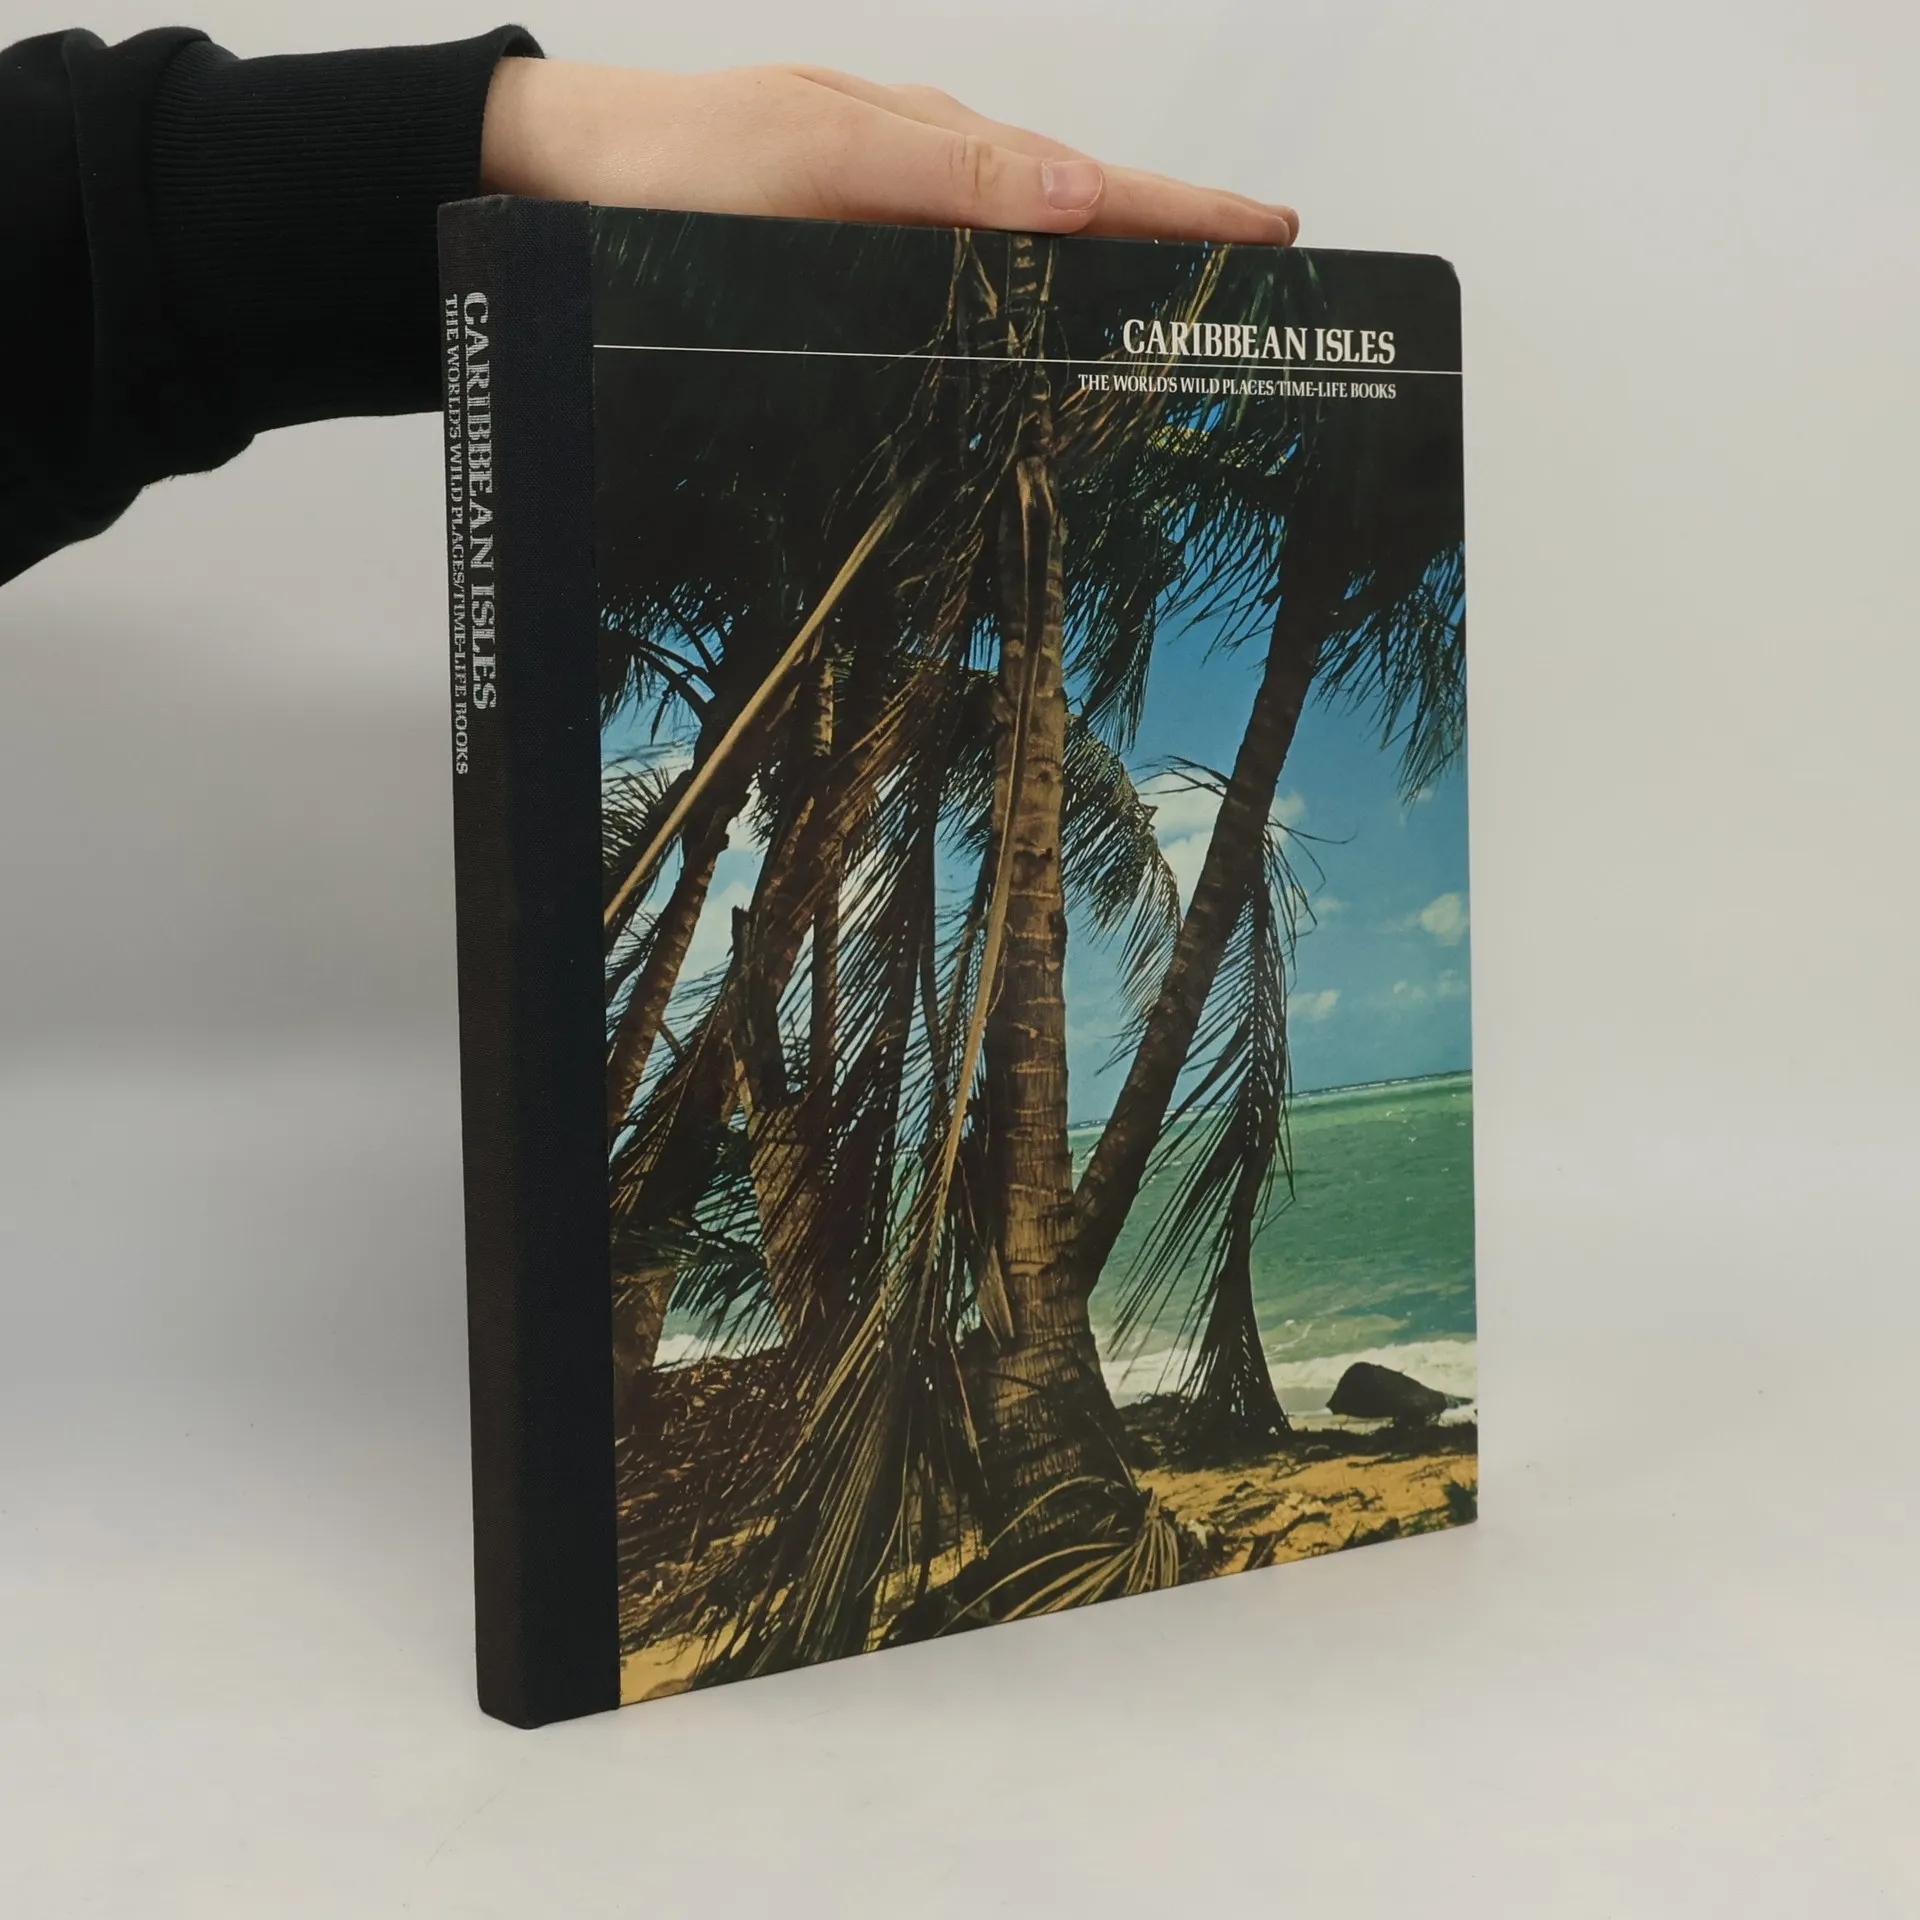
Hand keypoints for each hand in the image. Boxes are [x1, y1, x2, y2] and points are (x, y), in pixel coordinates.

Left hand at [480, 60, 1296, 244]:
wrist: (570, 175)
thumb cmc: (679, 166)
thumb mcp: (814, 158)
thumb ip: (944, 177)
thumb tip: (1080, 199)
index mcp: (937, 149)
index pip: (1093, 186)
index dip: (1188, 216)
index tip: (1280, 238)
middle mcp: (929, 183)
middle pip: (1079, 215)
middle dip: (1176, 244)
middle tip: (1263, 279)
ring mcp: (898, 220)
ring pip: (1028, 250)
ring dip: (1109, 276)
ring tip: (1185, 307)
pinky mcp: (862, 256)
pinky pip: (968, 276)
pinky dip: (1025, 297)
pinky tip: (1041, 331)